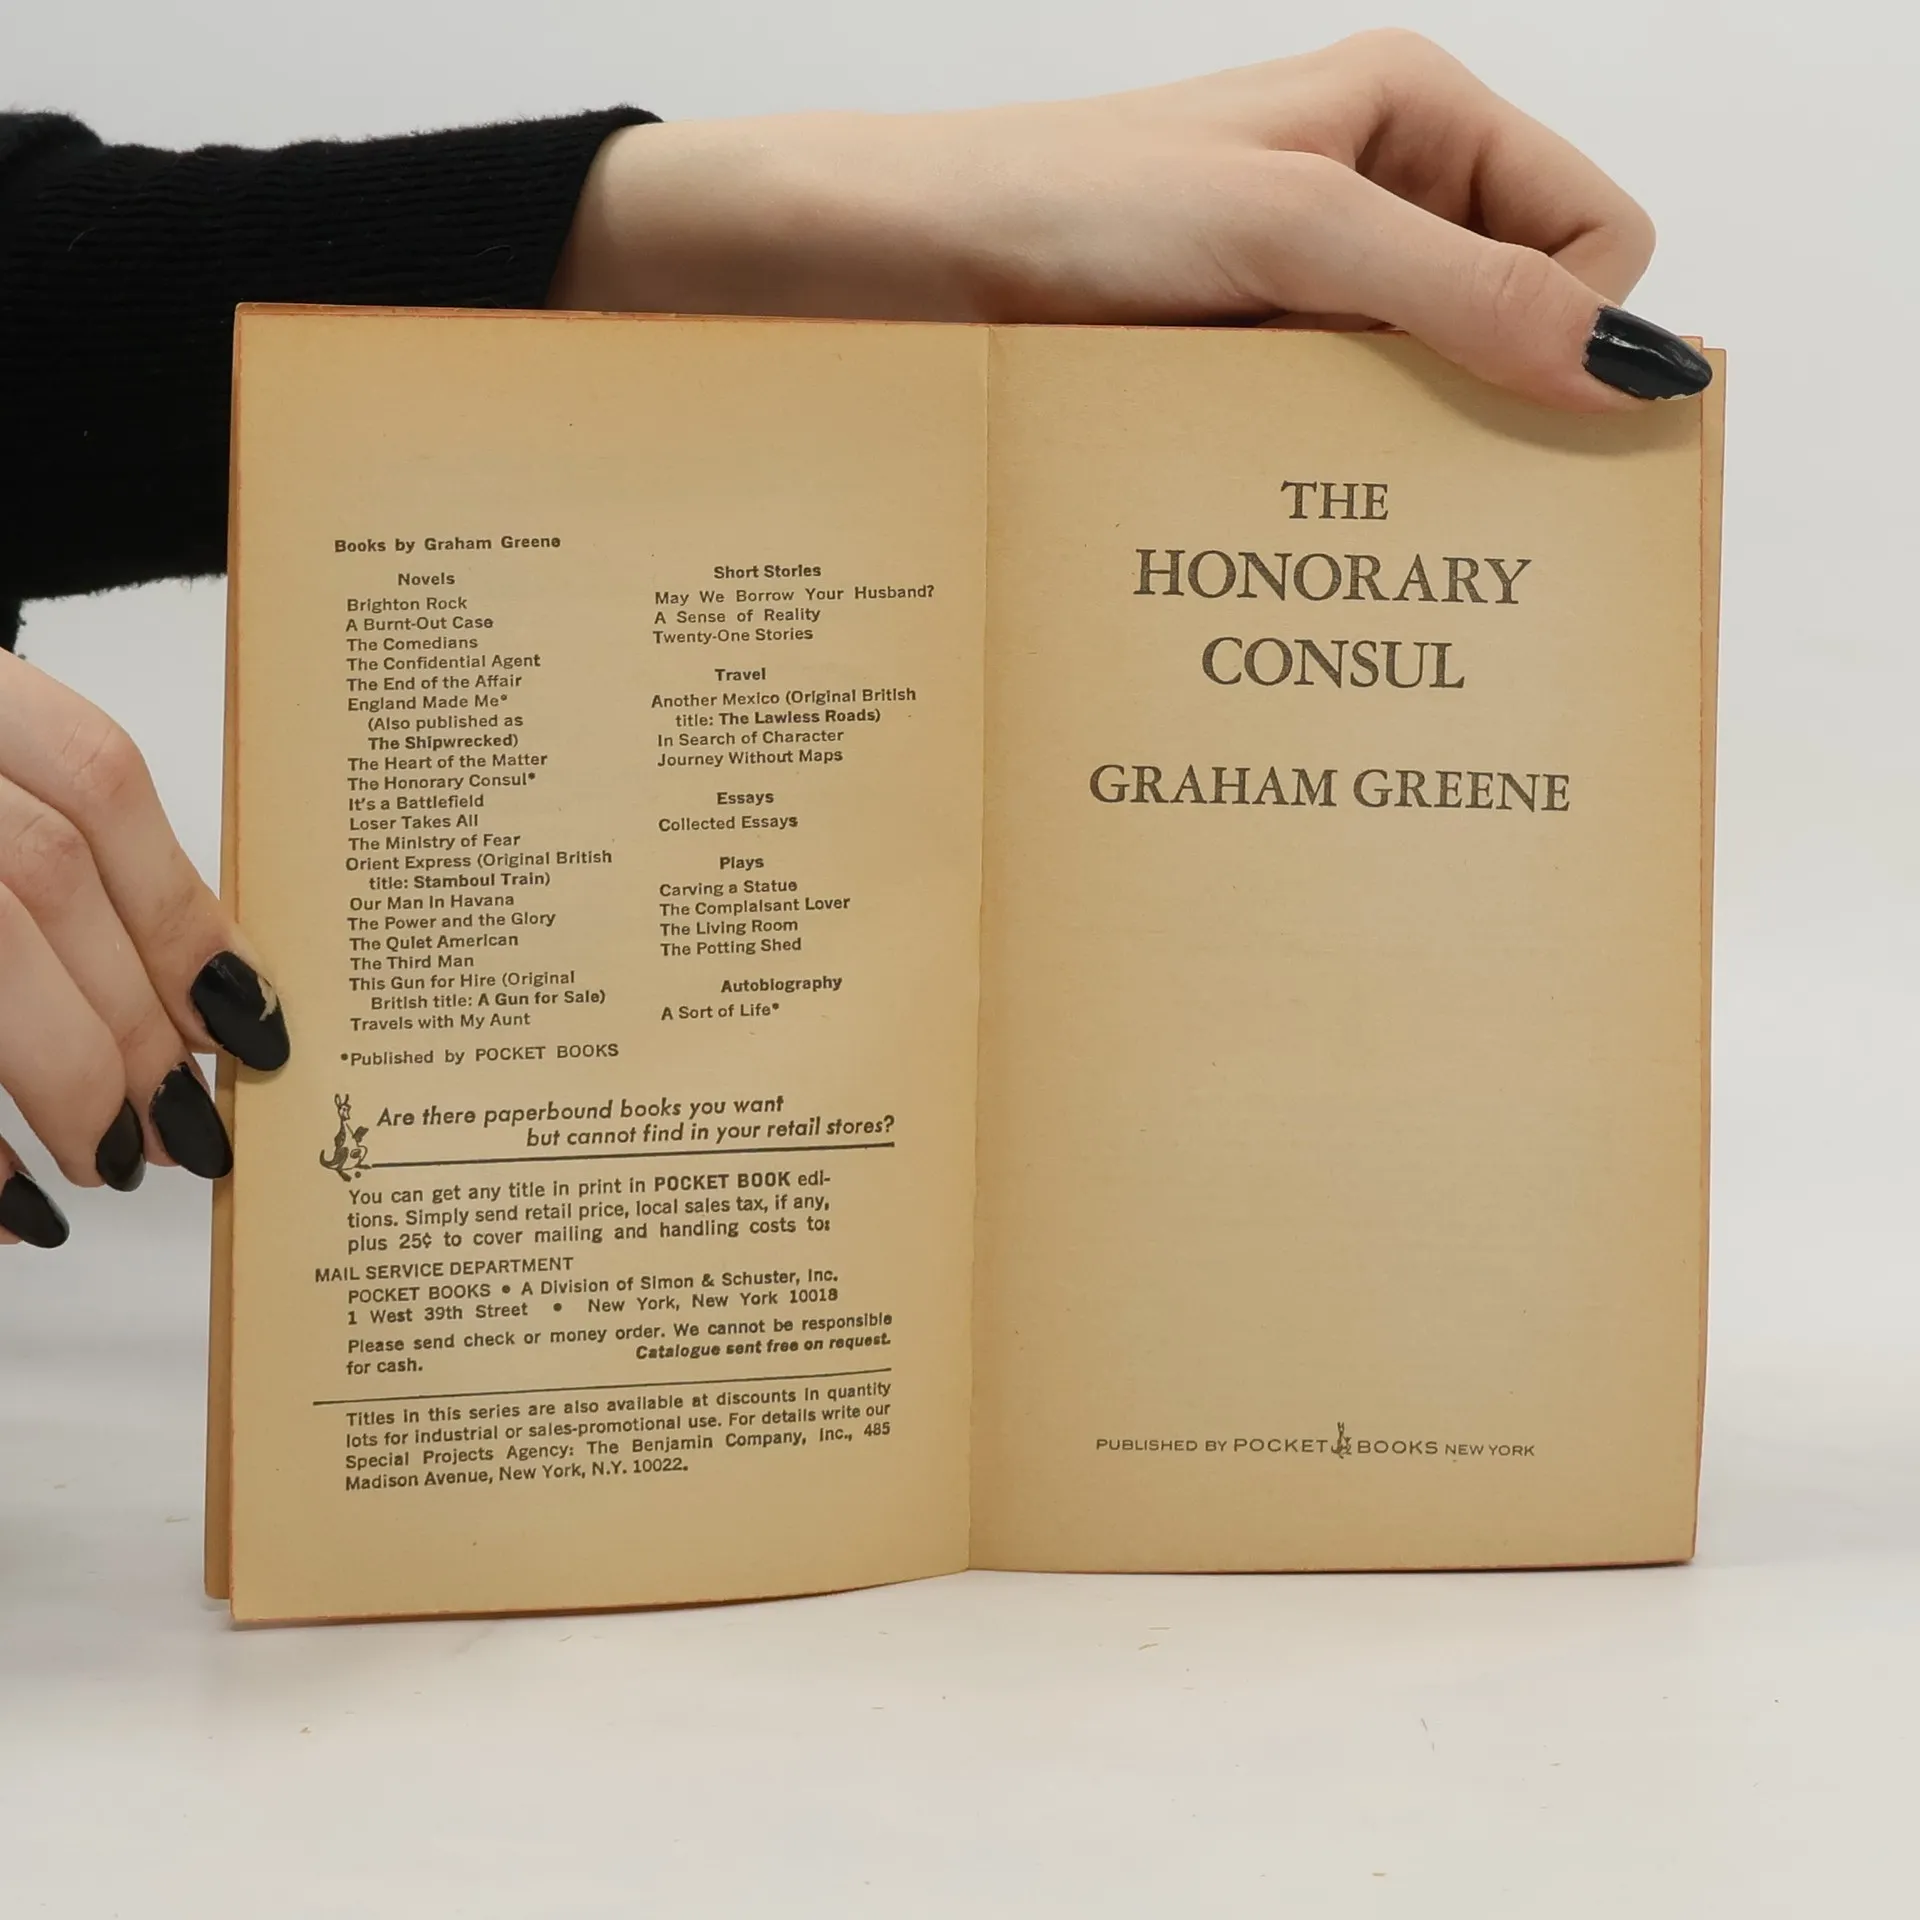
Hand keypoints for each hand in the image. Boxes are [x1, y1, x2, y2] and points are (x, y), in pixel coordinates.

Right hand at [0, 653, 289, 1251]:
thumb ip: (48, 848)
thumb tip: (205, 991)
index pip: (92, 776)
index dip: (178, 908)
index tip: (244, 1019)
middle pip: (34, 873)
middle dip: (131, 1018)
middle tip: (184, 1125)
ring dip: (62, 1072)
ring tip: (107, 1162)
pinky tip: (7, 1208)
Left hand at [551, 31, 1706, 409]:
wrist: (897, 260)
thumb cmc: (1067, 200)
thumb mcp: (1287, 232)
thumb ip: (1461, 296)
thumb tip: (1628, 373)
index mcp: (1419, 122)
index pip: (1595, 234)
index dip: (1574, 321)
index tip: (1514, 404)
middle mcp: (1376, 206)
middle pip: (1518, 327)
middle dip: (1493, 408)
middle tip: (1433, 493)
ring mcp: (1307, 301)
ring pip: (1423, 400)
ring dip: (1396, 461)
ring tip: (1332, 505)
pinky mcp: (1242, 376)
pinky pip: (1331, 443)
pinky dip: (1322, 484)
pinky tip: (1281, 513)